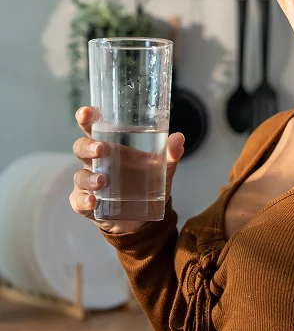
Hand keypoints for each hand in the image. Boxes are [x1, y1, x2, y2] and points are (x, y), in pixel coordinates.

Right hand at [69, 106, 184, 234]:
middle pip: (81, 148)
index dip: (86, 118)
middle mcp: (95, 162)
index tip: (87, 111)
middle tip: (100, 148)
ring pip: (80, 175)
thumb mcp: (161, 169)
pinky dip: (83, 200)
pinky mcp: (85, 204)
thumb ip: (170, 154)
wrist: (141, 219)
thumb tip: (178, 137)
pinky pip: (78, 200)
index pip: (93, 128)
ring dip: (89, 177)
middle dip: (87, 146)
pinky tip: (92, 201)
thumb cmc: (144, 184)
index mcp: (109, 147)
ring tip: (102, 181)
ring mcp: (88, 183)